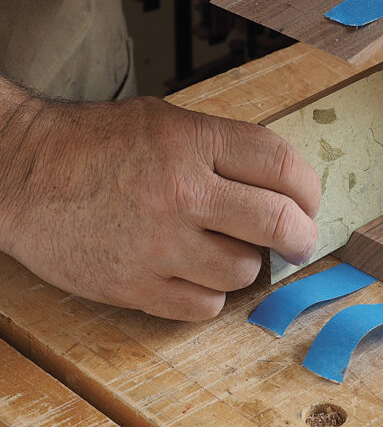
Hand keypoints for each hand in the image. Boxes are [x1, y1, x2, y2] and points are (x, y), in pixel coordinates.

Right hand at [0, 96, 319, 320]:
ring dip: (247, 262)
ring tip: (227, 248)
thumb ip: (222, 148)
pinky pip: (204, 306)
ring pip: (243, 270)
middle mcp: (183, 193)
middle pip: (277, 222)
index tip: (309, 202)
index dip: (309, 188)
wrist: (24, 173)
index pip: (282, 165)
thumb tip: (278, 184)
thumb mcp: (167, 121)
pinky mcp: (134, 287)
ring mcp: (159, 245)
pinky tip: (196, 273)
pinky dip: (211, 293)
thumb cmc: (96, 142)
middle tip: (300, 239)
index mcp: (194, 143)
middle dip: (301, 235)